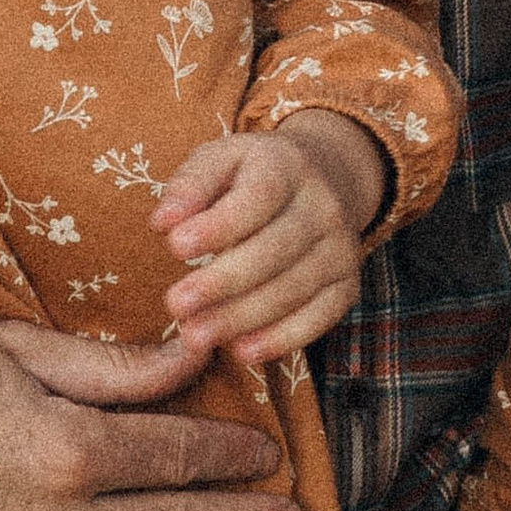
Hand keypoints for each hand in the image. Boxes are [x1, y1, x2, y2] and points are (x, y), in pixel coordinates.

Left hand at [156, 115, 387, 362]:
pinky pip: (320, 317)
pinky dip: (283, 338)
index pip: (258, 197)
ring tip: (195, 336)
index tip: (175, 247)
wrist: (327, 180)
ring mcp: (341, 248)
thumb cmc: (254, 175)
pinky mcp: (346, 285)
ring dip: (242, 318)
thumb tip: (163, 222)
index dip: (219, 225)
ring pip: (294, 288)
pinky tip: (243, 351)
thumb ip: (190, 186)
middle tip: (175, 306)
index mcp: (287, 166)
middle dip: (223, 282)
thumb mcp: (220, 160)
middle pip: (277, 249)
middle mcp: (323, 207)